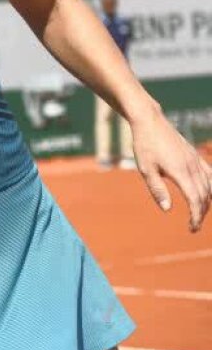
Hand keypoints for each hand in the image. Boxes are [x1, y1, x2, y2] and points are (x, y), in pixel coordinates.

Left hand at [131, 107, 211, 231]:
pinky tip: (207, 194)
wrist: (149, 121)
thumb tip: (167, 209)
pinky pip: (210, 175)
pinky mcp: (195, 156)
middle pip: (205, 196)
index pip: (195, 200)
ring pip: (209, 187)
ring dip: (206, 202)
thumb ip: (156, 189)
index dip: (196, 217)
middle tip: (193, 226)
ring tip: (198, 213)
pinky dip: (211, 188)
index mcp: (181, 172)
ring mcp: (196, 161)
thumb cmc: (144, 145)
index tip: (192, 229)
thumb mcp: (145, 168)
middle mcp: (193, 167)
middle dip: (201, 213)